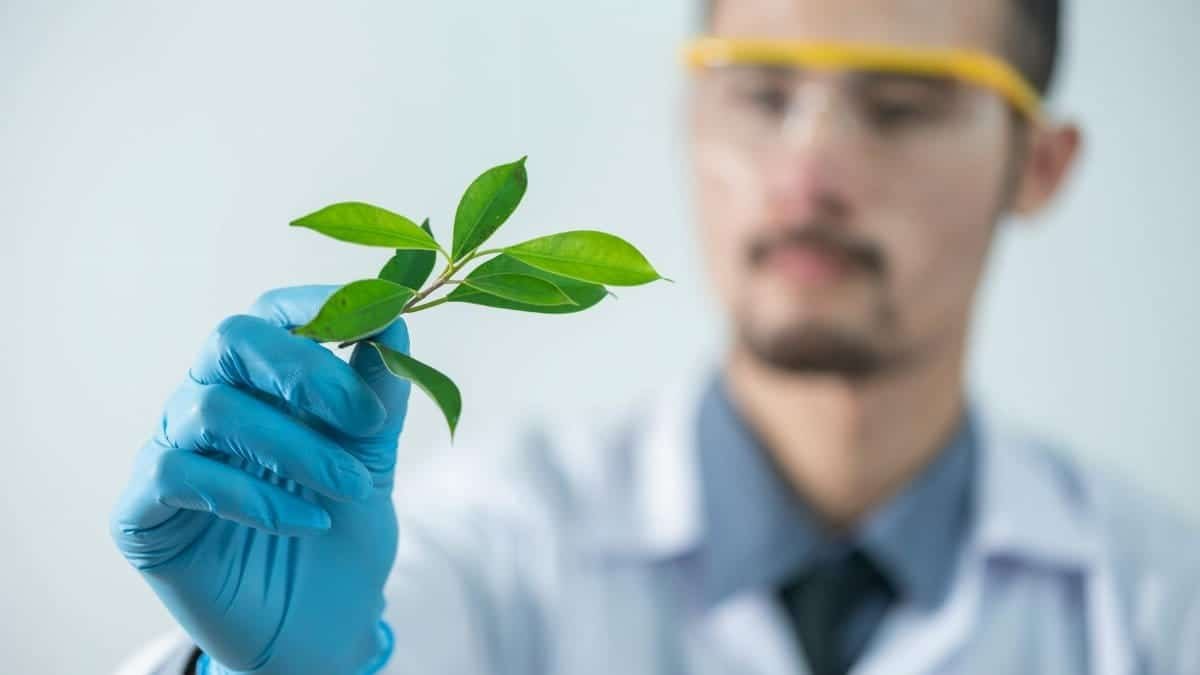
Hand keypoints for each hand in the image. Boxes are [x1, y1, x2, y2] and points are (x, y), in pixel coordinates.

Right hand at [111, 286, 408, 673]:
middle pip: (230, 340)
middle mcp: (207, 401)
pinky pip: (179, 476)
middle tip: (365, 418)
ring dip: (298, 449)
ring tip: (351, 488)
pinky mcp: (142, 511)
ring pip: (215, 410)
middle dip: (304, 370)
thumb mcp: (372, 457)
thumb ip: (379, 392)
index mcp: (260, 380)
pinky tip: (304, 522)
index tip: (377, 323)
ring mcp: (170, 451)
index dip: (318, 305)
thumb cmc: (339, 528)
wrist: (318, 623)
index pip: (271, 314)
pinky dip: (252, 496)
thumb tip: (395, 317)